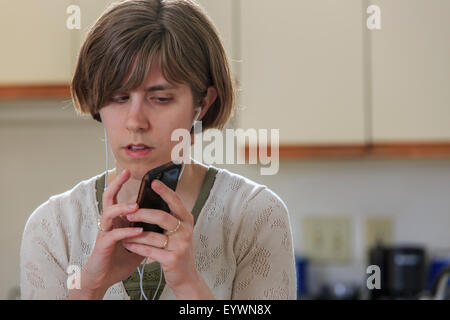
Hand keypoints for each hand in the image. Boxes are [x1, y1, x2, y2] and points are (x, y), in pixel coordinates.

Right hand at [69, 169, 145, 298]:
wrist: (104, 278)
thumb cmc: (120, 258)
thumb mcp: (138, 241)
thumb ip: (147, 228)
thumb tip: (165, 219)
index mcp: (117, 219)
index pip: (118, 197)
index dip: (122, 184)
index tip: (130, 172)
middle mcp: (108, 223)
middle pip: (108, 197)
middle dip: (116, 184)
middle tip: (126, 173)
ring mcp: (104, 233)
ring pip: (108, 213)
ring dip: (122, 208)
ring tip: (136, 206)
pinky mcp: (103, 245)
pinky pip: (114, 234)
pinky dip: (126, 231)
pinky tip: (137, 230)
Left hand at [122, 179, 213, 298]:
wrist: (186, 276)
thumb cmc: (178, 249)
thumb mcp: (179, 231)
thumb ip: (169, 216)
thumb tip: (150, 200)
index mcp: (187, 220)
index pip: (175, 201)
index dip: (164, 191)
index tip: (153, 182)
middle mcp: (186, 231)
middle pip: (162, 216)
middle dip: (142, 214)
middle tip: (129, 213)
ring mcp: (180, 246)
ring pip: (153, 235)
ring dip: (135, 234)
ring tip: (123, 231)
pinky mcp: (172, 259)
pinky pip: (149, 250)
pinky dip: (136, 247)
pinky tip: (128, 244)